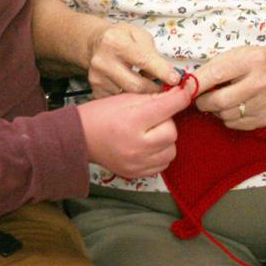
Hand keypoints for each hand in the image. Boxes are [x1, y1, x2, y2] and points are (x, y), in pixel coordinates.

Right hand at [76, 87, 191, 177]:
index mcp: (132, 121)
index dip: (180, 98)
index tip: (186, 91)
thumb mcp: (124, 98)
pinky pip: (162, 164)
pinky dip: (160, 153)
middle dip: (167, 122)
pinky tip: (147, 146)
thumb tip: (179, 94)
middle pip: (172, 132)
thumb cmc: (101, 114)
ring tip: (150, 133)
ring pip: (171, 150)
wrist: (79, 139)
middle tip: (153, 118)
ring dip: (165, 139)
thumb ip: (153, 98)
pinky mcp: (137, 174)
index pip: (167, 108)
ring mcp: (137, 163)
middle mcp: (136, 146)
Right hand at [86, 23, 179, 97]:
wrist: (95, 43)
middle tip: (166, 88)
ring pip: (129, 96)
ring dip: (144, 95)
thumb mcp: (140, 36)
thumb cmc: (122, 38)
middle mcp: (103, 61)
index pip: (143, 61)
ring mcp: (97, 78)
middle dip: (156, 89)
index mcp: (115, 42)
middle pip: (136, 85)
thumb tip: (168, 76)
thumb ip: (154, 55)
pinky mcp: (96, 90)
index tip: (176, 80)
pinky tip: (134, 90)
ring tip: (148, 86)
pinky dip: (131, 100)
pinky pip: (120, 102)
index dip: (162, 72)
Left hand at [191, 47, 265, 130]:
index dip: (196, 85)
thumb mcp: (231, 56)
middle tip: (200, 99)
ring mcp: (265, 102)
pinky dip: (228, 118)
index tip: (185, 90)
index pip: (216, 75)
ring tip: (219, 100)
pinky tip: (233, 106)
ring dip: (216, 110)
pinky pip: (236, 124)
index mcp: (251, 60)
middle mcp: (261, 82)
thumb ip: (210, 70)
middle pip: (221, 101)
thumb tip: (187, 89)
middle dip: (203, 102)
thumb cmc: (247, 62)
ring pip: (227, 115)